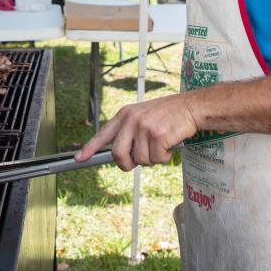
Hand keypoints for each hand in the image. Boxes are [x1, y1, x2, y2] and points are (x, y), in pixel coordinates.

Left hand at [75, 92, 199, 170]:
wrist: (191, 107)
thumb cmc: (169, 115)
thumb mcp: (144, 116)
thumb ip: (130, 132)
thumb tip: (121, 157)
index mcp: (125, 114)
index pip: (103, 134)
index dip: (89, 148)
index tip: (79, 159)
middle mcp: (131, 119)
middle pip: (118, 154)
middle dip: (128, 164)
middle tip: (138, 162)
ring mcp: (144, 127)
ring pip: (140, 160)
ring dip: (153, 158)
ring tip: (162, 143)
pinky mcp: (158, 135)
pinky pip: (157, 159)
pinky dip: (165, 157)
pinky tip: (171, 143)